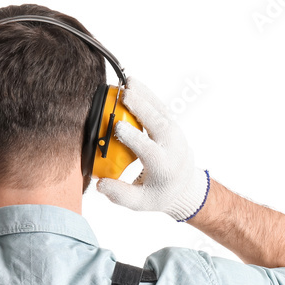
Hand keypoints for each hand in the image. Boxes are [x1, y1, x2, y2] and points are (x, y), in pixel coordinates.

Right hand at [96, 77, 209, 220]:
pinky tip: (134, 84)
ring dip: (144, 95)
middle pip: (157, 122)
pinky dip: (147, 94)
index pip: (147, 148)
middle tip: (124, 94)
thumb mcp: (140, 202)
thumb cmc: (160, 193)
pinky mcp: (171, 124)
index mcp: (163, 165)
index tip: (117, 127)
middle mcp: (171, 146)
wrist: (185, 185)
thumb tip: (100, 184)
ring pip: (159, 110)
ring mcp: (174, 132)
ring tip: (129, 82)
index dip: (132, 136)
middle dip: (141, 107)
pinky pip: (159, 106)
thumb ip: (120, 195)